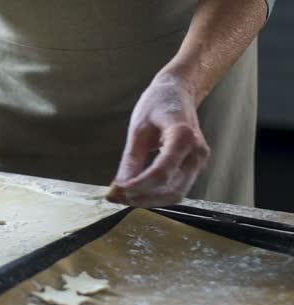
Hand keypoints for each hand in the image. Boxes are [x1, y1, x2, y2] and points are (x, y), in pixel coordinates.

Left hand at [106, 74, 209, 207]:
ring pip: (176, 194)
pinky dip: (156, 194)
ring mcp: (199, 161)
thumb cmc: (157, 104)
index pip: (161, 173)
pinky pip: (177, 187)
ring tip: (124, 197)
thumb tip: (119, 187)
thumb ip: (131, 161)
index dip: (138, 187)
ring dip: (149, 200)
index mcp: (183, 136)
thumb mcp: (138, 130)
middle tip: (117, 198)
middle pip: (172, 190)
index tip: (116, 191)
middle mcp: (197, 152)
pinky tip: (136, 192)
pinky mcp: (194, 167)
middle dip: (143, 199)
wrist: (178, 91)